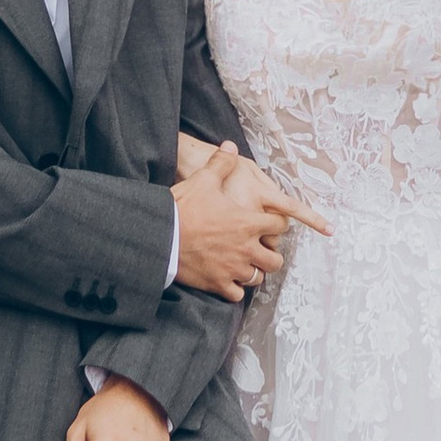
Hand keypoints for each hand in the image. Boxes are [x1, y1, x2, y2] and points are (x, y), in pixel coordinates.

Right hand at [172, 137, 330, 300]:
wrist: (160, 235)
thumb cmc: (183, 207)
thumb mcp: (203, 179)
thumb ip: (221, 163)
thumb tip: (229, 145)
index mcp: (249, 222)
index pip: (280, 225)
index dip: (277, 224)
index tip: (271, 225)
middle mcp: (247, 248)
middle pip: (275, 259)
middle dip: (270, 255)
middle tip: (261, 251)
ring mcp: (233, 269)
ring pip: (258, 278)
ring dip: (255, 272)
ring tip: (246, 266)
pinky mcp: (218, 284)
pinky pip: (238, 295)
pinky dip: (236, 290)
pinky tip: (229, 282)